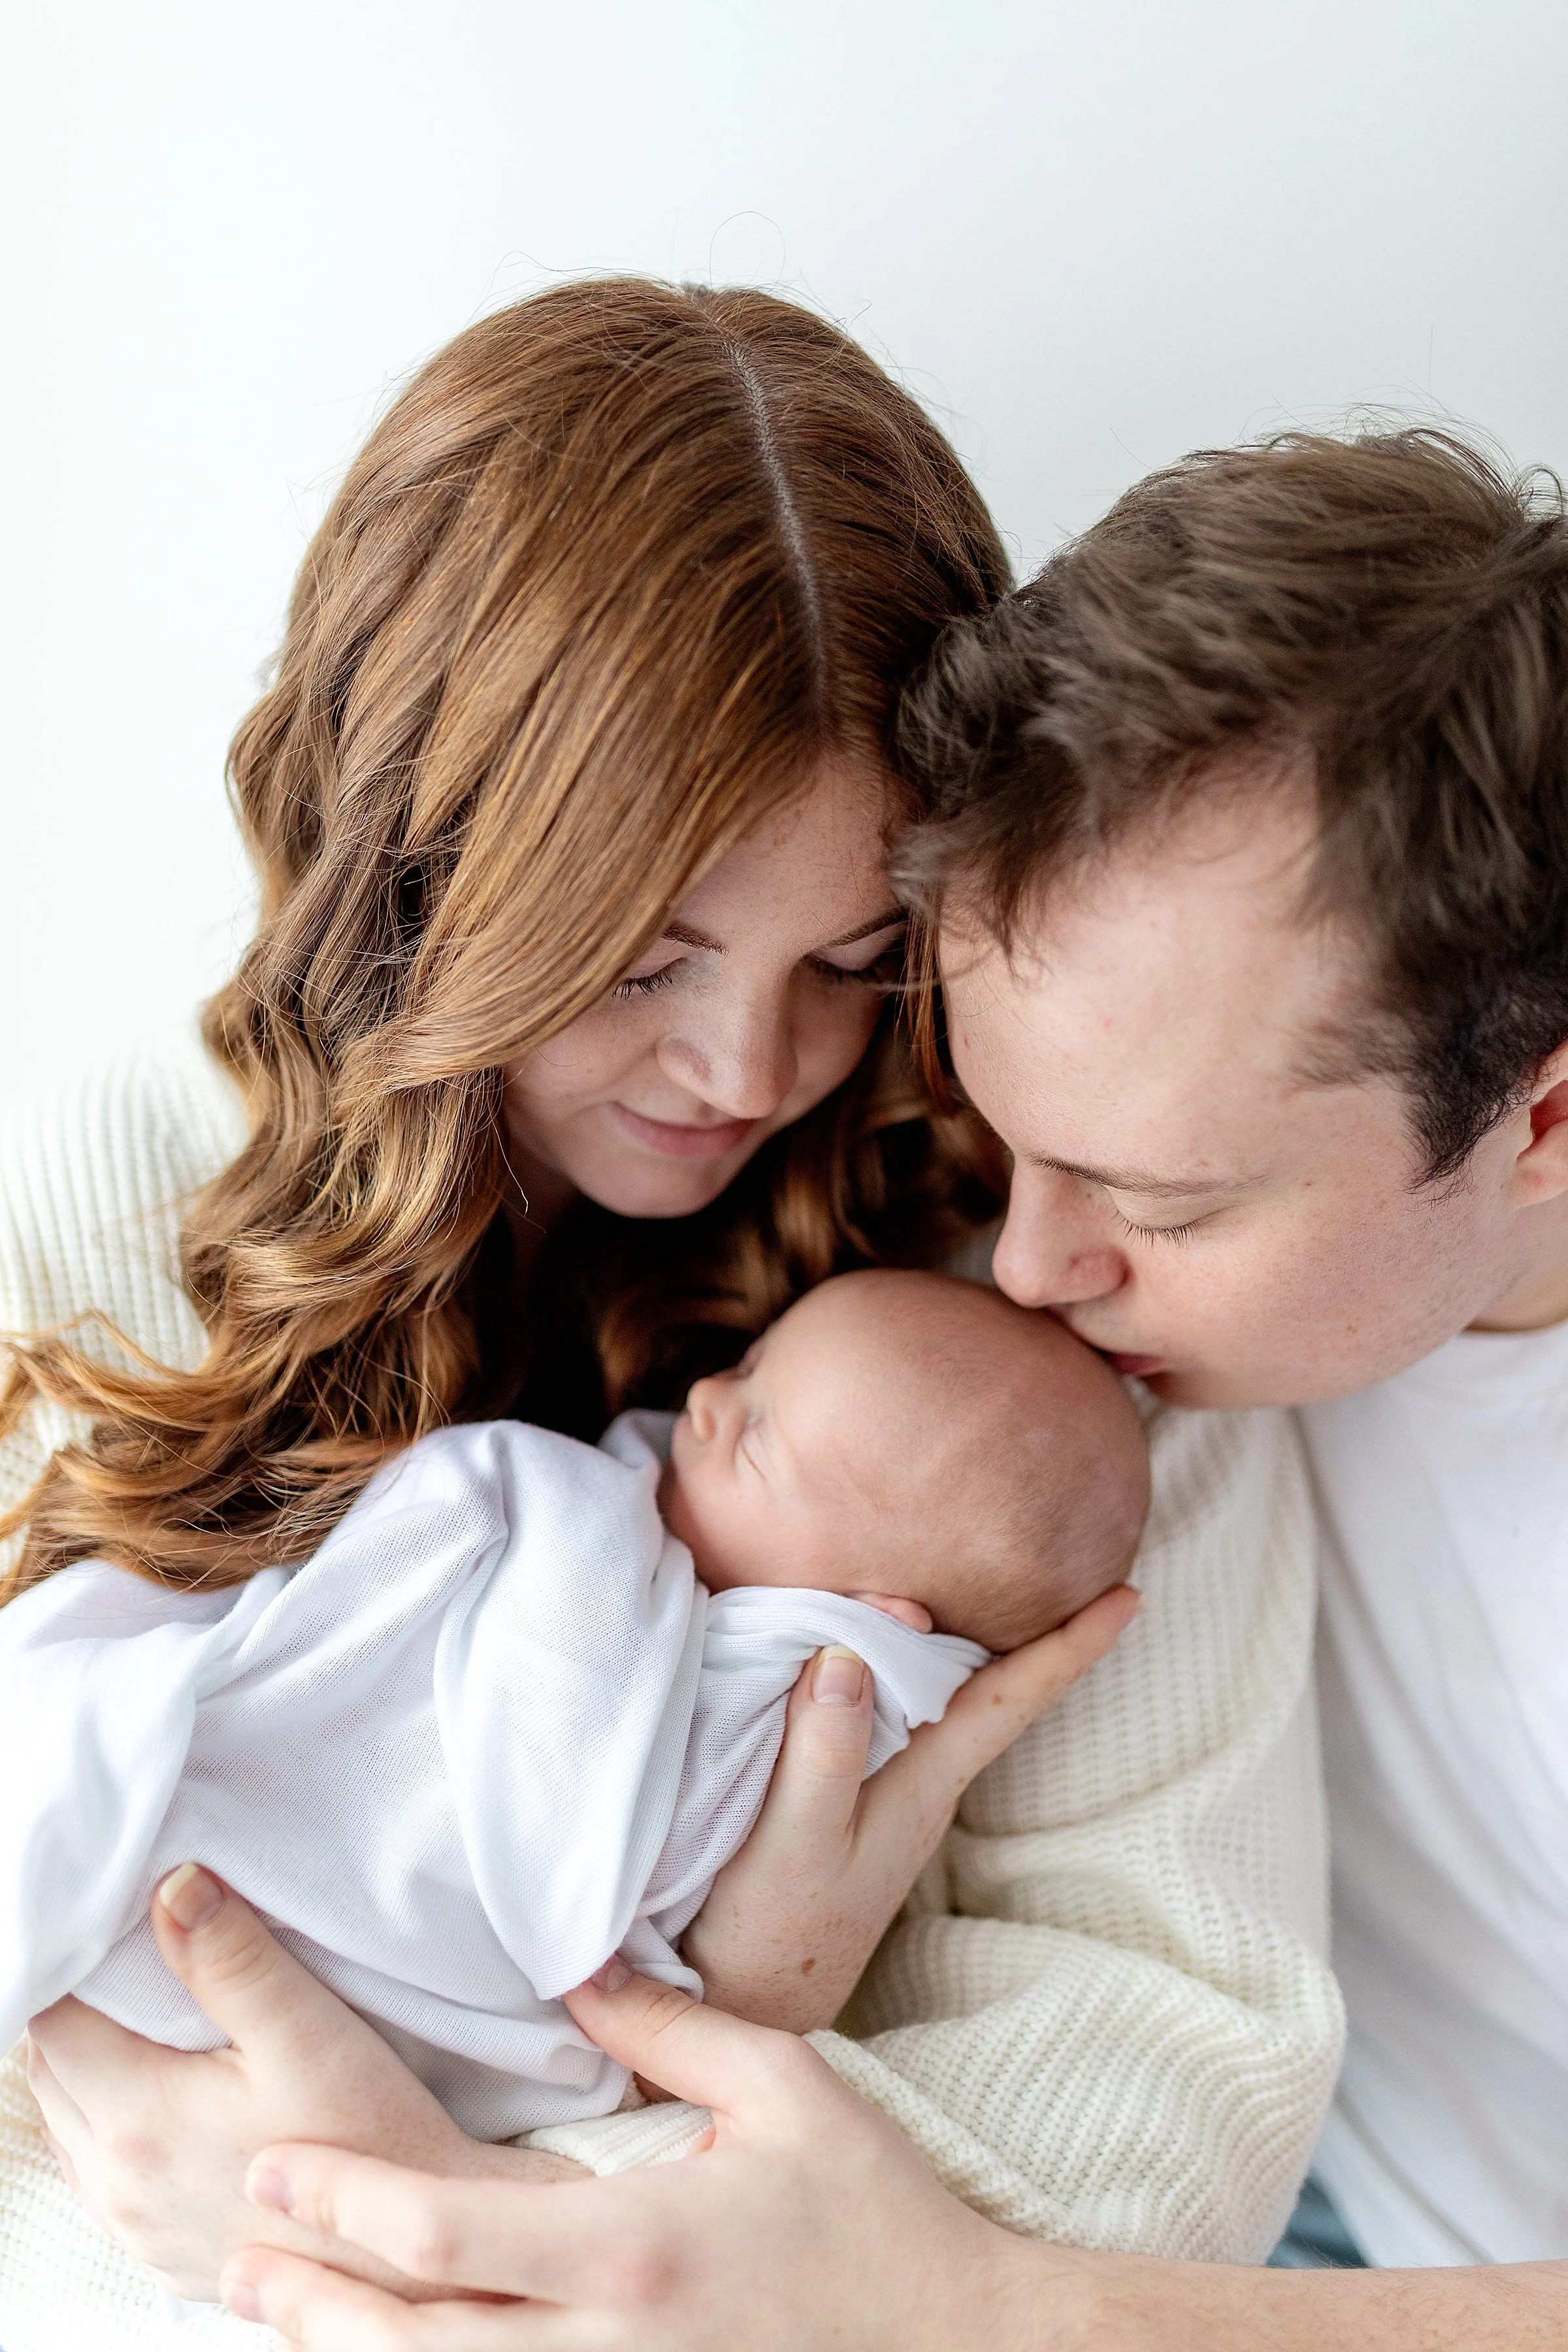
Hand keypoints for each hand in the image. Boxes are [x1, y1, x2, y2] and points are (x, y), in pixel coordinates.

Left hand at [26, 1865, 583, 2300]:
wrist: (416, 2254)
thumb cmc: (373, 2138)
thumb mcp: (308, 2031)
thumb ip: (232, 1957)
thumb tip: (173, 1887)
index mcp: (138, 2120)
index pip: (52, 2022)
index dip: (74, 1964)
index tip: (116, 1925)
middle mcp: (119, 2183)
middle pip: (50, 2073)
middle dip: (75, 2010)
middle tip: (128, 1958)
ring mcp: (137, 2227)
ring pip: (67, 2128)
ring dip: (87, 2071)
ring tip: (144, 2022)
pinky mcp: (163, 2252)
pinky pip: (97, 2179)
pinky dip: (107, 2128)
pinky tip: (161, 2101)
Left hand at [221, 1969, 1567, 2351]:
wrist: (960, 2342)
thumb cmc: (875, 2209)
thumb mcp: (787, 2086)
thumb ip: (672, 2024)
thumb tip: (578, 1974)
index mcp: (633, 2246)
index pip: (448, 2234)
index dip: (346, 2209)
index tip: (277, 2171)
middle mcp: (605, 2341)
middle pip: (418, 2332)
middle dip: (316, 2296)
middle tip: (237, 2253)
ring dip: (353, 2349)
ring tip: (273, 2312)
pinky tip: (402, 2348)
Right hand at [684, 1583, 1138, 2028]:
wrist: (740, 2009)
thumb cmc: (769, 1932)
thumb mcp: (793, 1841)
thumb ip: (823, 1751)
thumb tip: (850, 1651)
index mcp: (922, 1782)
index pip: (1012, 1700)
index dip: (1071, 1646)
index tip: (1132, 1595)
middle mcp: (917, 1779)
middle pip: (983, 1681)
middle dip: (1026, 1619)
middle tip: (1048, 1554)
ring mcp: (881, 1788)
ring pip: (933, 1689)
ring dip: (949, 1635)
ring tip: (963, 1579)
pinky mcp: (840, 1793)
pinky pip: (880, 1703)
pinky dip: (887, 1659)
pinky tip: (867, 1639)